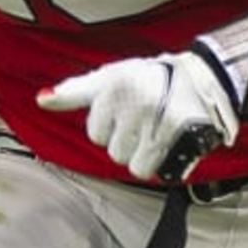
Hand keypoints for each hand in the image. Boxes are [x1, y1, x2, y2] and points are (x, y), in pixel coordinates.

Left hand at [38, 48, 237, 183]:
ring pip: (132, 164)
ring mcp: (156, 122)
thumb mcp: (111, 76)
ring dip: (143, 154)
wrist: (205, 79)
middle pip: (113, 150)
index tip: (125, 109)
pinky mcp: (178, 138)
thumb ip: (75, 91)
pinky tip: (169, 142)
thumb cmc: (152, 79)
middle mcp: (133, 102)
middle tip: (146, 119)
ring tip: (157, 131)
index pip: (95, 131)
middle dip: (127, 140)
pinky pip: (154, 170)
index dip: (109, 124)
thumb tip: (42, 99)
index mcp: (114, 85)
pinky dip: (161, 163)